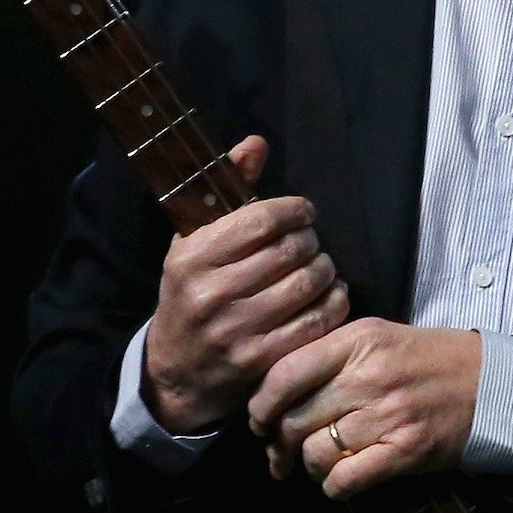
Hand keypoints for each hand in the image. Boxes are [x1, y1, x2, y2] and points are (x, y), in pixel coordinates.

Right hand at [139, 137, 349, 435]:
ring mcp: (237, 330)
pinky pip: (317, 321)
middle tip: (311, 241)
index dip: (295, 210)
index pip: (262, 219)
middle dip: (311, 240)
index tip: (303, 212)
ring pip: (308, 284)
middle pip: (291, 250)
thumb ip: (226, 188)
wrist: (178, 368)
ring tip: (320, 266)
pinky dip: (334, 302)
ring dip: (326, 269)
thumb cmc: (193, 292)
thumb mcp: (195, 240)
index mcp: (191, 258)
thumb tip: (256, 143)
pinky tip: (329, 294)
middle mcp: (212, 293)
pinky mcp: (262, 359)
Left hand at [251, 320, 481, 497]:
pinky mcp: (406, 450)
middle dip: (279, 444)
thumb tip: (273, 398)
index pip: (285, 373)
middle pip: (295, 419)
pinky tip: (340, 481)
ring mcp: (389, 414)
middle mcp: (369, 375)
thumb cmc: (428, 361)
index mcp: (358, 340)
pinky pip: (346, 479)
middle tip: (281, 454)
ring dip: (310, 467)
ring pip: (317, 452)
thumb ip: (328, 357)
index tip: (258, 420)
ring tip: (319, 465)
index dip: (261, 404)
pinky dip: (335, 487)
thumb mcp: (377, 338)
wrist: (491, 384)